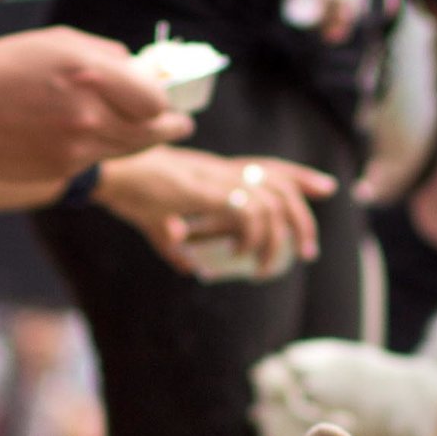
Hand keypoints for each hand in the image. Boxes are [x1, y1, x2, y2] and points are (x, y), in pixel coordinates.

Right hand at [0, 27, 193, 185]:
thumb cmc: (2, 70)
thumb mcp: (56, 41)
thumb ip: (106, 56)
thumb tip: (140, 73)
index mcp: (91, 72)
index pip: (155, 99)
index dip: (166, 101)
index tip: (170, 101)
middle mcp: (91, 114)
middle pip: (152, 131)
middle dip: (170, 126)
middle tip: (180, 124)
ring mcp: (79, 148)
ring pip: (130, 150)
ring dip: (144, 141)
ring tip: (154, 132)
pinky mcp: (65, 170)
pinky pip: (98, 160)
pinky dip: (103, 149)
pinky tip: (93, 136)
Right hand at [95, 147, 336, 274]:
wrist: (107, 171)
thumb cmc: (128, 190)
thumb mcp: (160, 222)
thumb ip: (180, 245)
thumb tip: (196, 268)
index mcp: (216, 171)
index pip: (268, 166)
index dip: (301, 175)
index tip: (328, 188)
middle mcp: (221, 170)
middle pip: (278, 181)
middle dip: (302, 216)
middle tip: (309, 250)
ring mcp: (213, 178)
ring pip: (268, 199)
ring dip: (277, 236)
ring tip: (269, 265)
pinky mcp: (202, 191)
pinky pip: (243, 210)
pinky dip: (249, 235)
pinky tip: (239, 255)